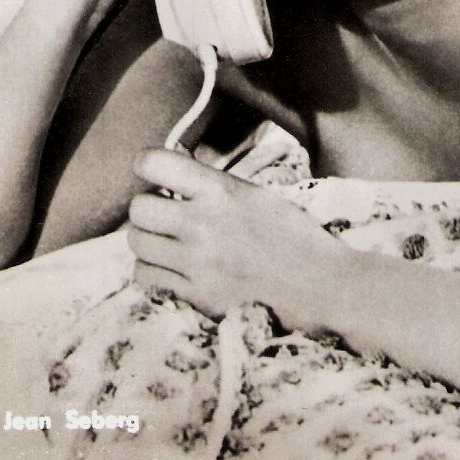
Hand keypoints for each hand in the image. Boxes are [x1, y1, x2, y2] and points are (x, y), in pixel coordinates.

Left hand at [128, 149, 342, 326]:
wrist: (321, 287)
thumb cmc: (295, 237)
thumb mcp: (257, 196)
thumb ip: (214, 186)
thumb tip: (173, 173)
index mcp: (221, 191)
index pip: (153, 163)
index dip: (147, 166)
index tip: (154, 174)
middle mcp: (202, 224)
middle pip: (138, 208)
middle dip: (147, 207)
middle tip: (164, 213)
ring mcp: (196, 263)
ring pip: (137, 244)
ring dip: (148, 240)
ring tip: (168, 242)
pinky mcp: (195, 296)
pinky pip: (146, 278)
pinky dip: (153, 271)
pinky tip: (172, 268)